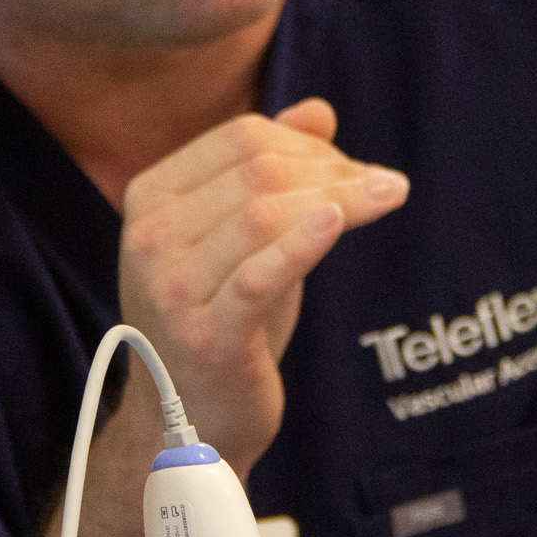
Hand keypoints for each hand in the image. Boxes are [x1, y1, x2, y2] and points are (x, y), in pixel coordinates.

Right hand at [118, 99, 407, 469]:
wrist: (189, 425)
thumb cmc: (223, 322)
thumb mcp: (242, 238)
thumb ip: (271, 172)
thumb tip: (319, 111)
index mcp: (150, 197)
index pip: (239, 138)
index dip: (308, 142)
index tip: (356, 166)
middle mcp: (148, 236)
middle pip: (256, 170)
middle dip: (332, 169)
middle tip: (385, 185)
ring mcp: (170, 287)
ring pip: (263, 213)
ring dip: (339, 198)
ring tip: (388, 197)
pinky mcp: (205, 336)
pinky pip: (259, 275)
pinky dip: (303, 242)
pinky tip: (339, 222)